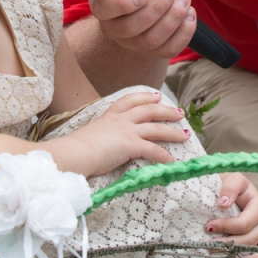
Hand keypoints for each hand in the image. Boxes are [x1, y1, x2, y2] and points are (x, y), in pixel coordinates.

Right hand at [51, 89, 190, 176]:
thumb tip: (101, 147)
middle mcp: (120, 120)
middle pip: (148, 110)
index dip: (144, 97)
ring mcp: (126, 130)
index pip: (129, 101)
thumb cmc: (75, 150)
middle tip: (179, 112)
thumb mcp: (89, 137)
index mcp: (108, 116)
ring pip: (155, 128)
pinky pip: (153, 149)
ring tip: (185, 134)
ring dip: (172, 131)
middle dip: (165, 110)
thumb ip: (99, 139)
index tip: (156, 96)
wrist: (72, 154)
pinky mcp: (130, 144)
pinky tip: (172, 161)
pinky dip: (164, 156)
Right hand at [88, 0, 197, 58]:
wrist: (149, 6)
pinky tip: (189, 14)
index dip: (123, 3)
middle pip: (130, 27)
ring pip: (150, 41)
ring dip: (173, 18)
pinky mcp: (152, 53)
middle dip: (156, 7)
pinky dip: (184, 32)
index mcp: (104, 4)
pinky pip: (168, 50)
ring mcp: (132, 44)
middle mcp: (113, 28)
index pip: (103, 9)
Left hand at [205, 174, 257, 257]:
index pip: (243, 223)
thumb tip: (224, 204)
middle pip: (251, 240)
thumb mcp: (233, 179)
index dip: (226, 227)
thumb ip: (230, 188)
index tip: (208, 228)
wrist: (237, 190)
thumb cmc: (233, 187)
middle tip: (210, 247)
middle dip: (230, 246)